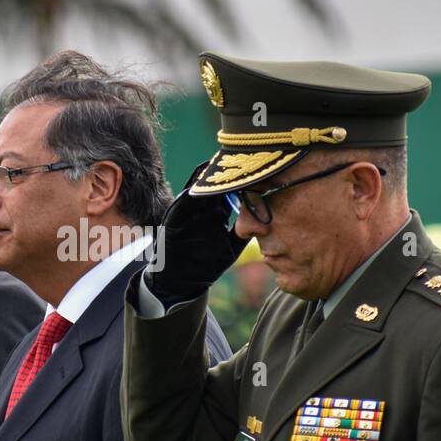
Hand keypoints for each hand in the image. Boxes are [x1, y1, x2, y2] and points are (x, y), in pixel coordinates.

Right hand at [144, 163, 247, 307]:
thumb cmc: (205, 265)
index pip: (231, 191)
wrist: (179, 282)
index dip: (243, 181)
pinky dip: (193, 191)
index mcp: (215, 213)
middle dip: (228, 172)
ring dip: (210, 176)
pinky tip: (203, 183)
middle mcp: (202, 208)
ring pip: (200, 188)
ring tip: (223, 163)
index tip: (259, 169)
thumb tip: (266, 219)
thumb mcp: (231, 247)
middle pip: (216, 184)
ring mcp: (187, 211)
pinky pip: (184, 201)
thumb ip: (245, 233)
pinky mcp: (174, 217)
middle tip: (243, 157)